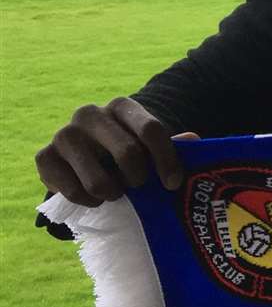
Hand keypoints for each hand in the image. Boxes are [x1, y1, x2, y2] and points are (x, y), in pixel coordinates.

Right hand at [35, 98, 193, 205]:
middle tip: (138, 186)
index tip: (172, 184)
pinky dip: (88, 201)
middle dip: (139, 179)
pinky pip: (73, 191)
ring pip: (99, 180)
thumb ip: (171, 144)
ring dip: (113, 194)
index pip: (151, 130)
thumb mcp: (149, 146)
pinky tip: (93, 197)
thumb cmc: (125, 151)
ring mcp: (63, 134)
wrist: (84, 157)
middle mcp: (89, 113)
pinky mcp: (43, 156)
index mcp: (121, 105)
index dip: (166, 160)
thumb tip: (194, 139)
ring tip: (115, 192)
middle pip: (128, 154)